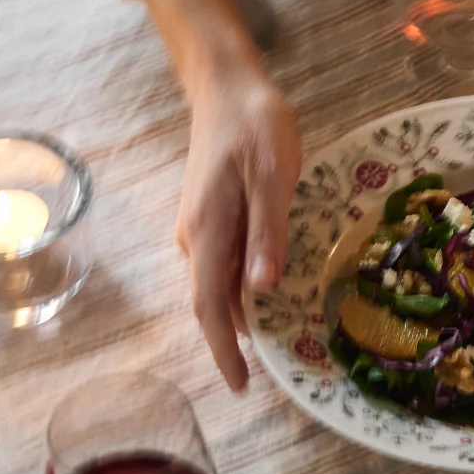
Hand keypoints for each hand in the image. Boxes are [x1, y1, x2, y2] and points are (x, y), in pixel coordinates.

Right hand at [176, 60, 301, 391]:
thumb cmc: (255, 125)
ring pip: (216, 282)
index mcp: (208, 230)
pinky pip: (221, 262)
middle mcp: (195, 236)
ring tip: (278, 334)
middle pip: (211, 301)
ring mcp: (199, 226)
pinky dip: (241, 285)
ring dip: (241, 312)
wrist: (226, 87)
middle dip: (235, 340)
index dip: (223, 350)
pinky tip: (267, 288)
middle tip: (273, 368)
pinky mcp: (208, 215)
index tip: (240, 386)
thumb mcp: (273, 175)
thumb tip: (260, 290)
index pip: (208, 305)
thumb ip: (267, 232)